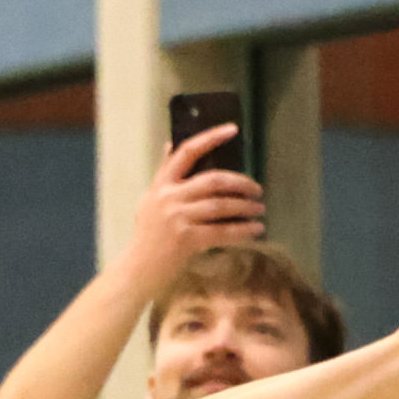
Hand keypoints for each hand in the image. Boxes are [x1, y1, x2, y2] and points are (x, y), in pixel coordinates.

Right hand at [120, 121, 269, 284]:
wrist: (138, 269)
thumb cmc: (148, 235)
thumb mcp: (150, 200)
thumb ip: (163, 174)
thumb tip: (170, 143)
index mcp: (161, 185)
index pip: (186, 152)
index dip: (211, 138)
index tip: (233, 129)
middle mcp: (168, 198)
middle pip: (213, 180)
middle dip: (241, 183)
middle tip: (257, 190)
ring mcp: (177, 219)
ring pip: (221, 205)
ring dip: (245, 207)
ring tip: (259, 210)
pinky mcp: (186, 240)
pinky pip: (223, 231)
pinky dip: (243, 230)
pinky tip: (256, 229)